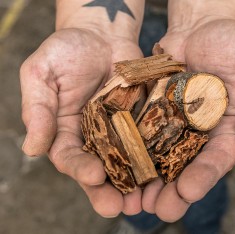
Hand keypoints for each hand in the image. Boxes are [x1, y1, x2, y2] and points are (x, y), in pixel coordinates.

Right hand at [20, 28, 143, 216]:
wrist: (101, 34)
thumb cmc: (66, 49)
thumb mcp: (42, 74)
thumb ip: (38, 110)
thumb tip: (31, 149)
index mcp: (65, 130)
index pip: (69, 157)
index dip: (80, 168)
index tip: (94, 176)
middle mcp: (92, 135)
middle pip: (98, 168)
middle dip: (107, 189)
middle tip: (119, 207)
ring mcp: (118, 129)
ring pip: (125, 160)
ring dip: (132, 182)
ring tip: (143, 201)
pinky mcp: (140, 119)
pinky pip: (147, 139)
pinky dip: (153, 155)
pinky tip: (163, 170)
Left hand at [142, 18, 234, 220]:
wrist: (201, 25)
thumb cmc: (234, 43)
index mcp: (227, 127)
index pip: (218, 158)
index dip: (204, 175)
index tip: (189, 191)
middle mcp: (199, 131)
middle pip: (186, 165)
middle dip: (174, 189)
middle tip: (160, 210)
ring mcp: (173, 121)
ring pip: (161, 155)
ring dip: (149, 179)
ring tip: (136, 201)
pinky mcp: (153, 109)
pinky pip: (141, 131)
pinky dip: (131, 149)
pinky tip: (120, 167)